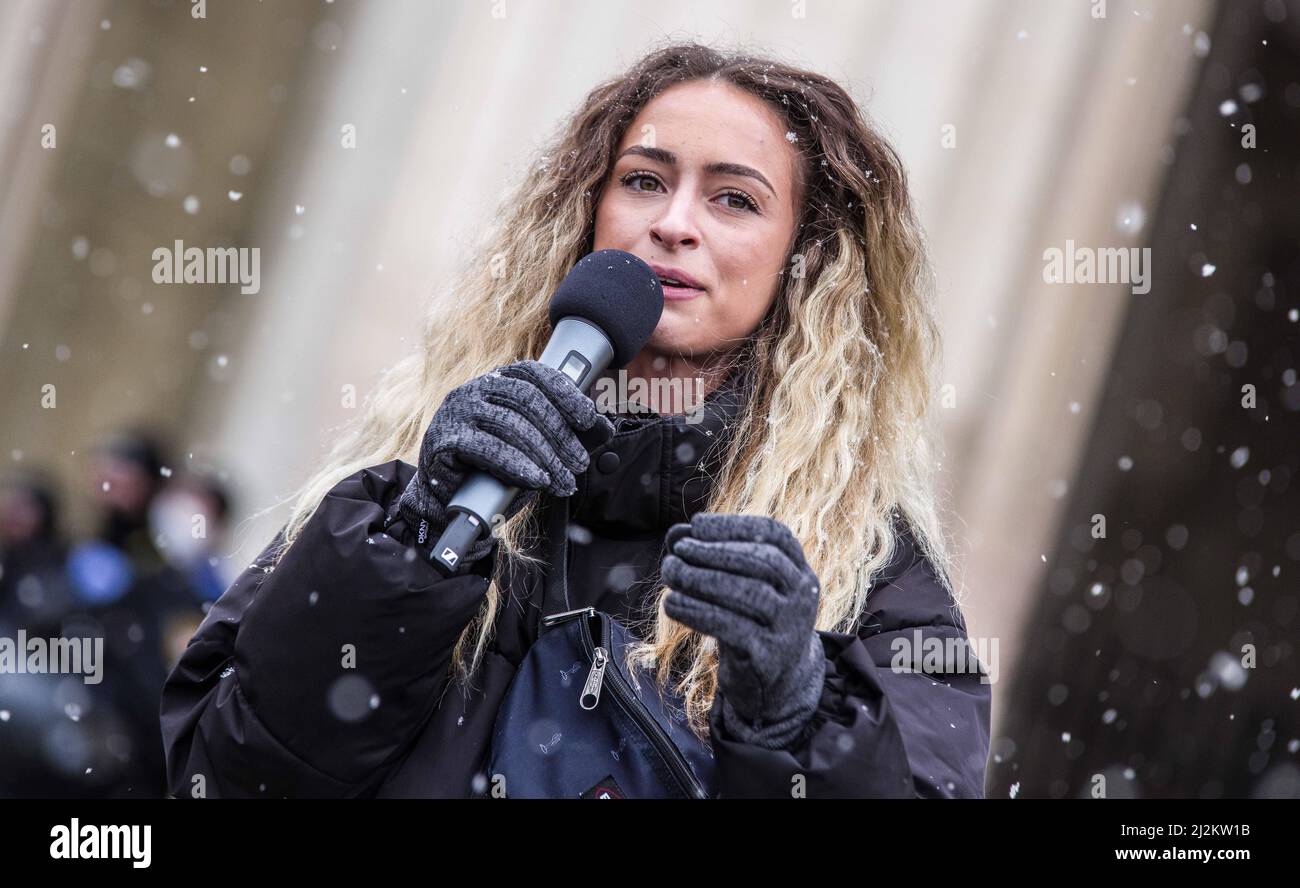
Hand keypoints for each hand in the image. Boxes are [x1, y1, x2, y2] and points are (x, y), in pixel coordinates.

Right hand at [397, 360, 613, 564]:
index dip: (566, 393)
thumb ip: (565, 435)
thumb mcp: (534, 448)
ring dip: (545, 456)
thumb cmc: (494, 469)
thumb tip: (605, 428)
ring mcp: (457, 411)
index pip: (536, 375)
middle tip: (579, 463)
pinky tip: (537, 480)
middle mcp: (474, 388)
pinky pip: (488, 449)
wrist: (448, 500)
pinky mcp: (444, 439)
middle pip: (527, 401)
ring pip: (511, 425)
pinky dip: (518, 466)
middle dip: (559, 434)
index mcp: (497, 381)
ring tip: (564, 482)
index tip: (588, 418)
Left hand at [660, 513, 825, 749]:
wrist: (774, 684)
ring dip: (702, 578)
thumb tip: (676, 533)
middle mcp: (802, 597)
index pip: (776, 535)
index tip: (697, 524)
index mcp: (799, 571)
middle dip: (715, 551)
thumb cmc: (750, 622)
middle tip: (679, 549)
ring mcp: (789, 628)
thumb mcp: (737, 588)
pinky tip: (672, 604)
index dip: (736, 526)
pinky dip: (697, 611)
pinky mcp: (769, 656)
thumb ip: (708, 558)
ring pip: (748, 592)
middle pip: (762, 561)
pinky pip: (731, 627)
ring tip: (671, 571)